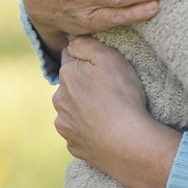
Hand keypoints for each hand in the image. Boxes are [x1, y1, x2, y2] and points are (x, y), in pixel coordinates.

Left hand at [53, 36, 180, 187]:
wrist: (128, 143)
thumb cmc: (122, 97)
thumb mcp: (109, 58)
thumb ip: (86, 44)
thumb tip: (72, 41)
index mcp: (66, 76)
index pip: (70, 57)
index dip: (87, 59)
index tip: (102, 66)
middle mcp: (59, 100)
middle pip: (70, 85)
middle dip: (84, 85)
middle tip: (110, 90)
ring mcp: (65, 126)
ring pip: (72, 111)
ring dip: (85, 109)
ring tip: (110, 113)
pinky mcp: (74, 146)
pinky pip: (80, 133)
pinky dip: (89, 131)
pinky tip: (106, 131)